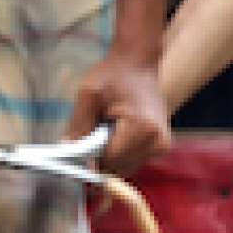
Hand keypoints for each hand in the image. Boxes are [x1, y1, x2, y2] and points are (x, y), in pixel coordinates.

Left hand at [69, 52, 170, 173]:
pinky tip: (115, 133)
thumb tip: (69, 156)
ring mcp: (162, 146)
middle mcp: (159, 142)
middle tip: (92, 133)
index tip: (78, 146)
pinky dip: (118, 153)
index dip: (89, 157)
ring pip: (124, 168)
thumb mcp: (89, 94)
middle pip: (118, 168)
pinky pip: (131, 162)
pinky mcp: (161, 147)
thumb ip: (79, 127)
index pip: (110, 160)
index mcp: (144, 128)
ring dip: (109, 156)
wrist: (139, 64)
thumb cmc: (114, 75)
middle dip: (99, 157)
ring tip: (106, 129)